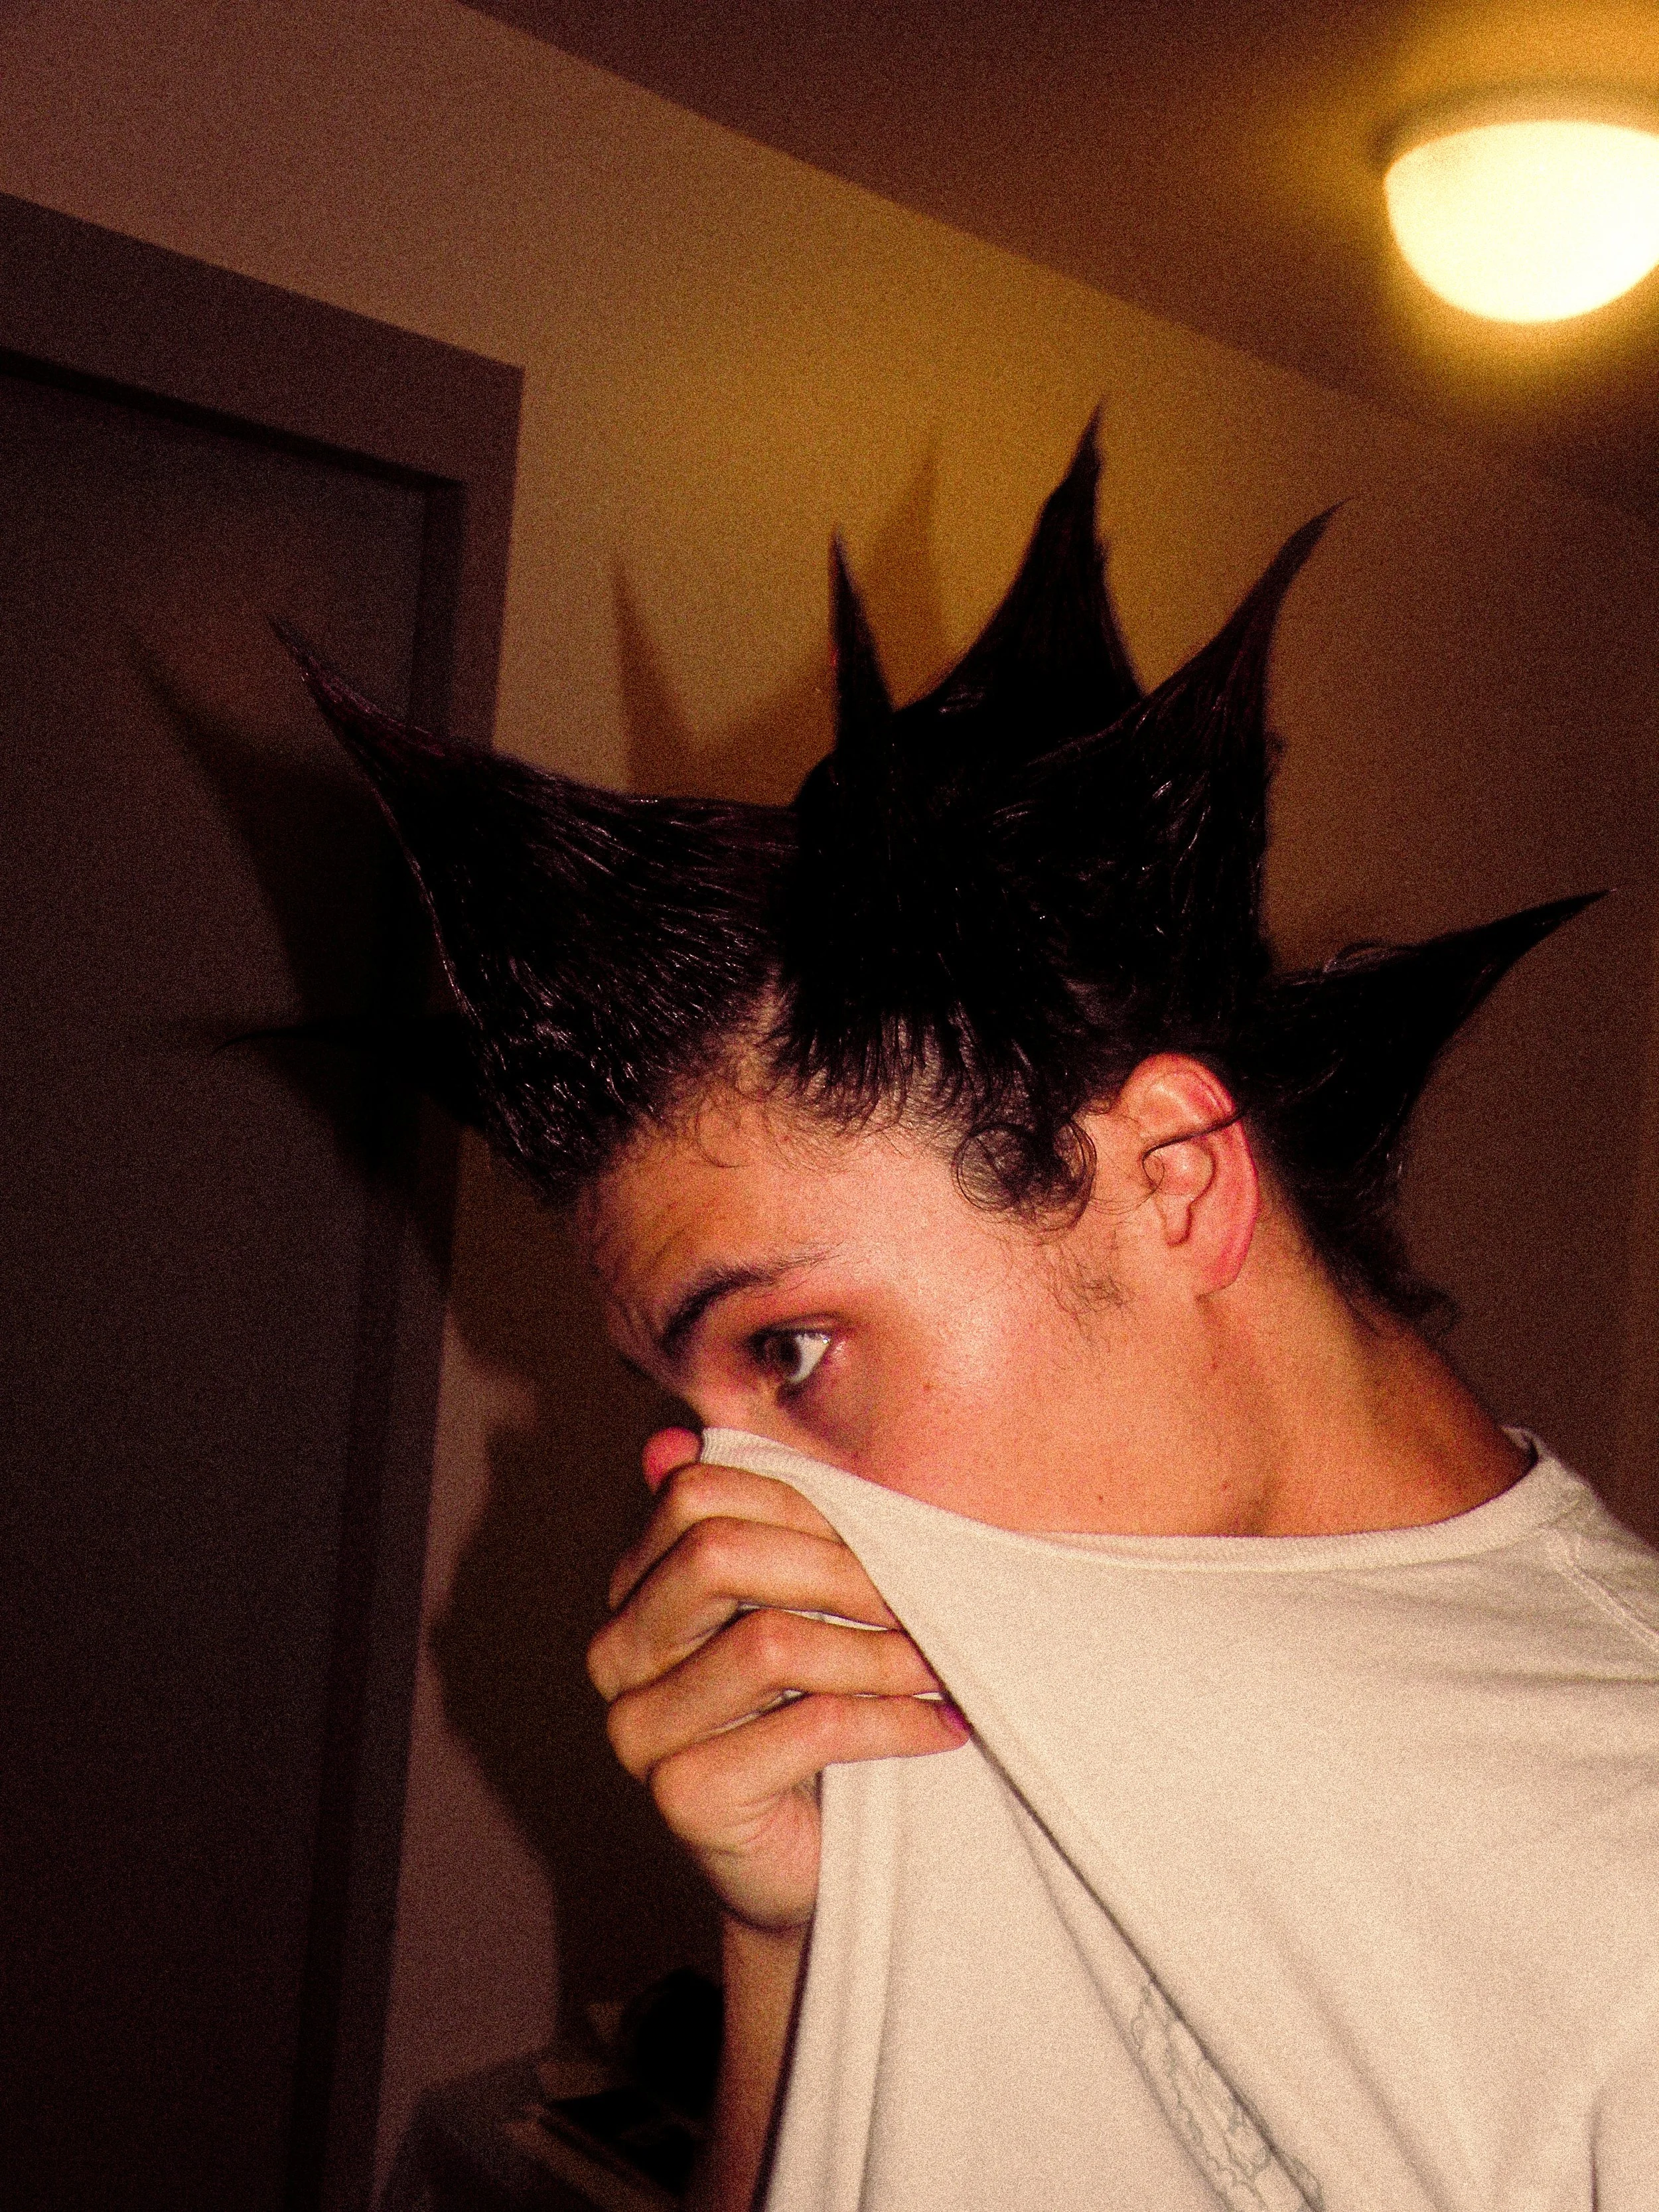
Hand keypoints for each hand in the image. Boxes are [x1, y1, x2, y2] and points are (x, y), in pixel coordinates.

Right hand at [588, 1428, 968, 1934]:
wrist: (811, 1864)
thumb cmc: (809, 1719)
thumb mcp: (794, 1611)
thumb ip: (758, 1526)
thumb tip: (671, 1436)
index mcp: (636, 1591)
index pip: (697, 1496)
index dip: (799, 1503)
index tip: (883, 1535)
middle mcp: (618, 1655)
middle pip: (718, 1555)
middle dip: (840, 1570)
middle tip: (921, 1598)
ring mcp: (639, 1730)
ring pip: (770, 1643)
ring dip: (880, 1652)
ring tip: (940, 1666)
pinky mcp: (684, 1797)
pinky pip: (805, 1729)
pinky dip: (891, 1723)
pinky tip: (938, 1728)